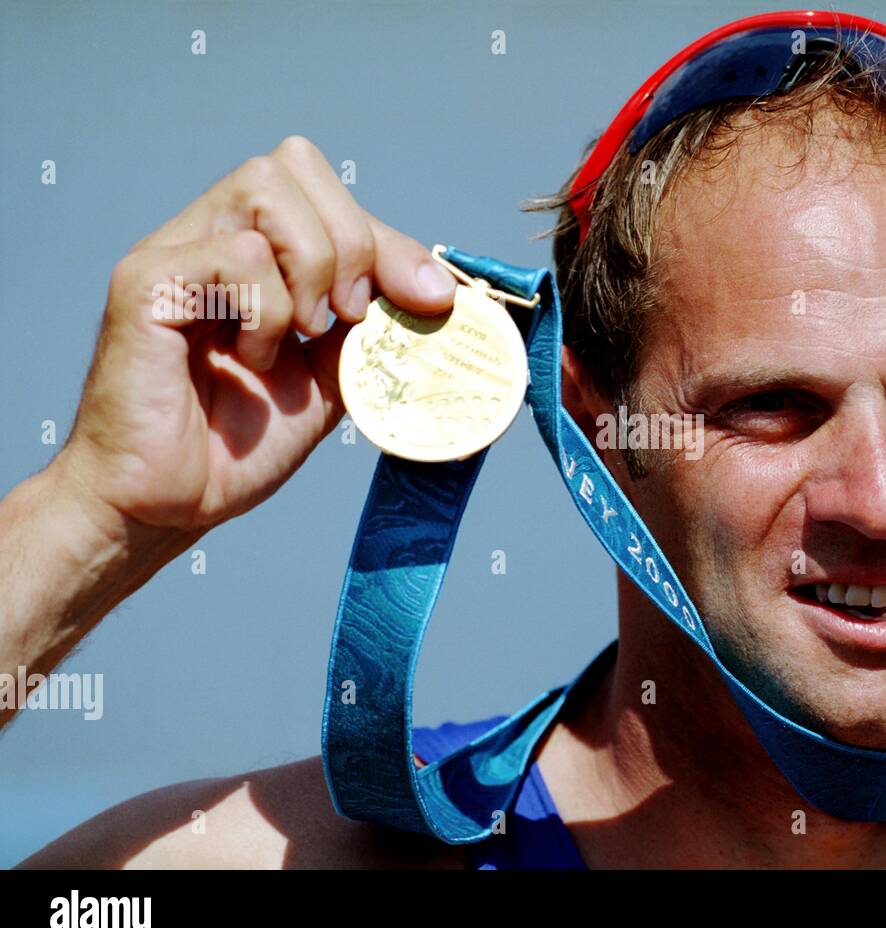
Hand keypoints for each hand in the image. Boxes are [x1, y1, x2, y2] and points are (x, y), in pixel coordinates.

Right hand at [57, 135, 456, 532]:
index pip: (328, 195)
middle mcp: (207, 236)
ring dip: (309, 269)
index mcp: (254, 253)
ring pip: (265, 191)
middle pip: (294, 164)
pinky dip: (265, 309)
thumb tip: (441, 295)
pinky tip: (248, 357)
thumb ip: (373, 330)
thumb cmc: (236, 445)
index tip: (431, 299)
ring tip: (295, 336)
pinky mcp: (145, 282)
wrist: (172, 505)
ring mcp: (173, 252)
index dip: (388, 239)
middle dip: (352, 241)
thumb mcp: (330, 378)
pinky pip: (234, 254)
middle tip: (349, 318)